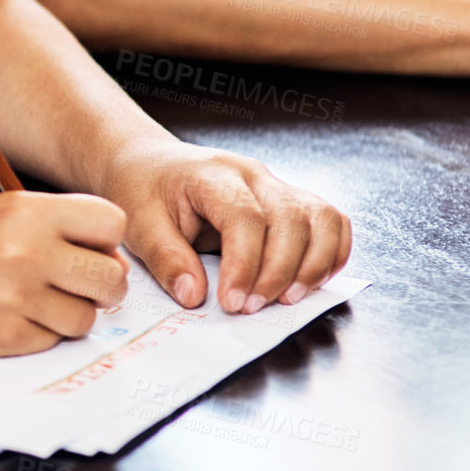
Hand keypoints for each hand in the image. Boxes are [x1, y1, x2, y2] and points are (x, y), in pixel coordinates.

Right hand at [0, 191, 128, 355]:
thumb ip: (54, 227)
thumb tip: (110, 259)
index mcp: (26, 211)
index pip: (111, 224)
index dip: (104, 238)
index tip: (89, 245)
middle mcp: (25, 252)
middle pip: (111, 278)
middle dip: (100, 283)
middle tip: (74, 281)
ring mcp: (15, 298)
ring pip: (86, 318)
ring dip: (69, 313)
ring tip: (34, 298)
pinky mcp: (4, 337)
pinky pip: (52, 341)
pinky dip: (39, 332)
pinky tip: (8, 313)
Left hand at [99, 139, 352, 313]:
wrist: (149, 162)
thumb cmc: (143, 189)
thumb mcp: (138, 222)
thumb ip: (166, 258)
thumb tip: (195, 297)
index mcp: (212, 174)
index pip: (245, 218)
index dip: (245, 266)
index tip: (231, 303)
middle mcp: (252, 174)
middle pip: (290, 220)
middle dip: (277, 273)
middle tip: (250, 308)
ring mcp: (275, 184)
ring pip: (321, 218)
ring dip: (313, 266)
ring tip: (286, 299)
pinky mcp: (289, 199)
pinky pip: (330, 221)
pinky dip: (331, 253)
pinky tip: (308, 281)